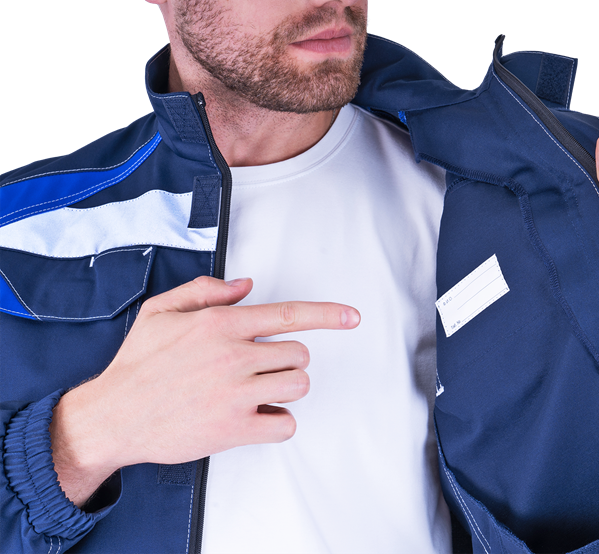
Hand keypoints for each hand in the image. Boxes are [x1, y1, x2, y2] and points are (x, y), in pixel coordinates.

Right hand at [50, 276, 359, 505]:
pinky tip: (254, 417)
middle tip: (255, 368)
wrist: (112, 417)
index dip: (329, 314)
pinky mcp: (234, 429)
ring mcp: (236, 394)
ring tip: (255, 392)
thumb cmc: (137, 364)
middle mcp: (234, 355)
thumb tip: (246, 285)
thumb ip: (206, 291)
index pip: (290, 314)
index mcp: (221, 324)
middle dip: (284, 361)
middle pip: (299, 354)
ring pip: (298, 386)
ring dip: (284, 389)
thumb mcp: (161, 311)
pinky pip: (285, 424)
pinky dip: (276, 422)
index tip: (353, 317)